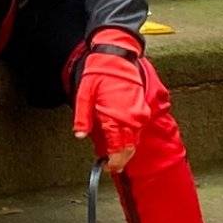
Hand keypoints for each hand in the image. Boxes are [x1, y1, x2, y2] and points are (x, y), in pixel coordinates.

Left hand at [71, 27, 149, 172]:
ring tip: (115, 152)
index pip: (118, 150)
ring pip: (135, 140)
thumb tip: (80, 136)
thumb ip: (83, 117)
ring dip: (126, 149)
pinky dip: (131, 136)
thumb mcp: (84, 93)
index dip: (114, 163)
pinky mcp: (142, 107)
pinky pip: (138, 128)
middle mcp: (131, 118)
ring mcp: (139, 113)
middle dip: (121, 160)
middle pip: (129, 149)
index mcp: (115, 117)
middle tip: (112, 165)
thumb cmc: (100, 72)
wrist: (117, 54)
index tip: (107, 168)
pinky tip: (122, 136)